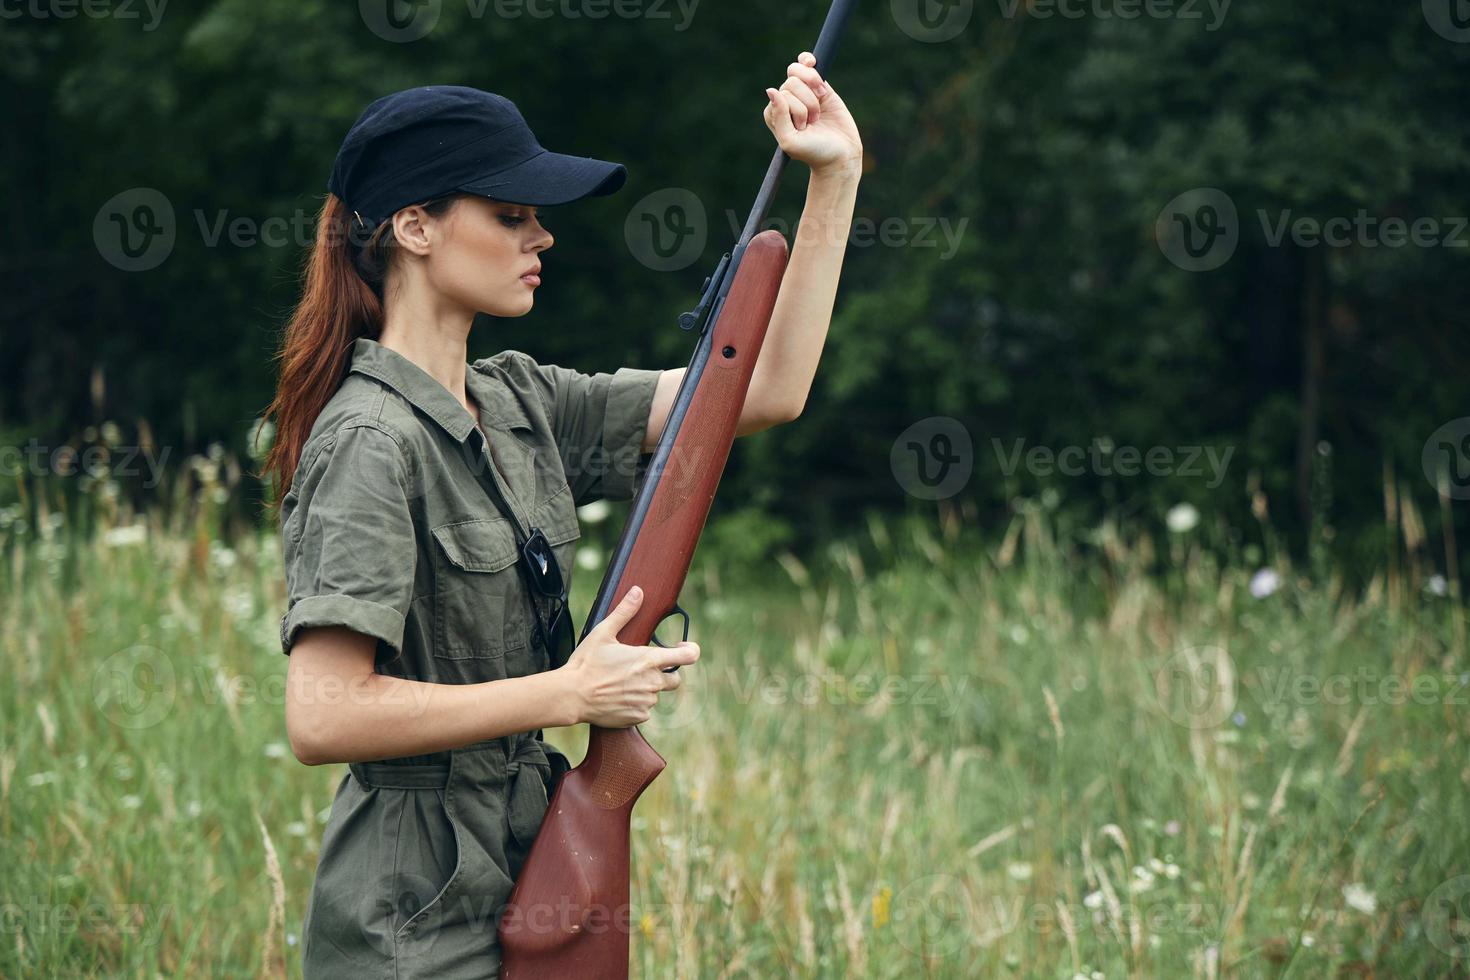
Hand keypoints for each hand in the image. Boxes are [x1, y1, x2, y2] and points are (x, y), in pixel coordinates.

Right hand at [558, 585, 699, 727]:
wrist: (571, 695)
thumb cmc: (586, 663)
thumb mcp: (603, 632)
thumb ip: (624, 612)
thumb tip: (638, 591)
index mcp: (648, 660)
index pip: (688, 656)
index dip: (690, 651)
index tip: (682, 648)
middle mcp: (652, 682)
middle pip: (674, 679)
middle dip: (664, 674)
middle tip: (641, 669)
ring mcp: (646, 701)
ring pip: (655, 695)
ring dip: (645, 689)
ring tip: (621, 683)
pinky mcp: (637, 717)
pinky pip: (644, 710)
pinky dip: (635, 704)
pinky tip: (618, 697)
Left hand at [763, 51, 862, 176]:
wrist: (840, 154)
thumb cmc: (813, 151)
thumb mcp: (790, 140)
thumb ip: (779, 116)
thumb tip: (771, 90)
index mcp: (774, 114)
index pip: (780, 96)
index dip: (795, 110)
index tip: (803, 127)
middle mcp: (786, 102)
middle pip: (790, 84)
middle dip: (806, 103)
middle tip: (813, 122)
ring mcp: (802, 92)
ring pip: (799, 75)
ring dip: (813, 94)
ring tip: (819, 111)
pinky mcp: (819, 86)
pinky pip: (806, 64)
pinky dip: (808, 62)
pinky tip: (812, 63)